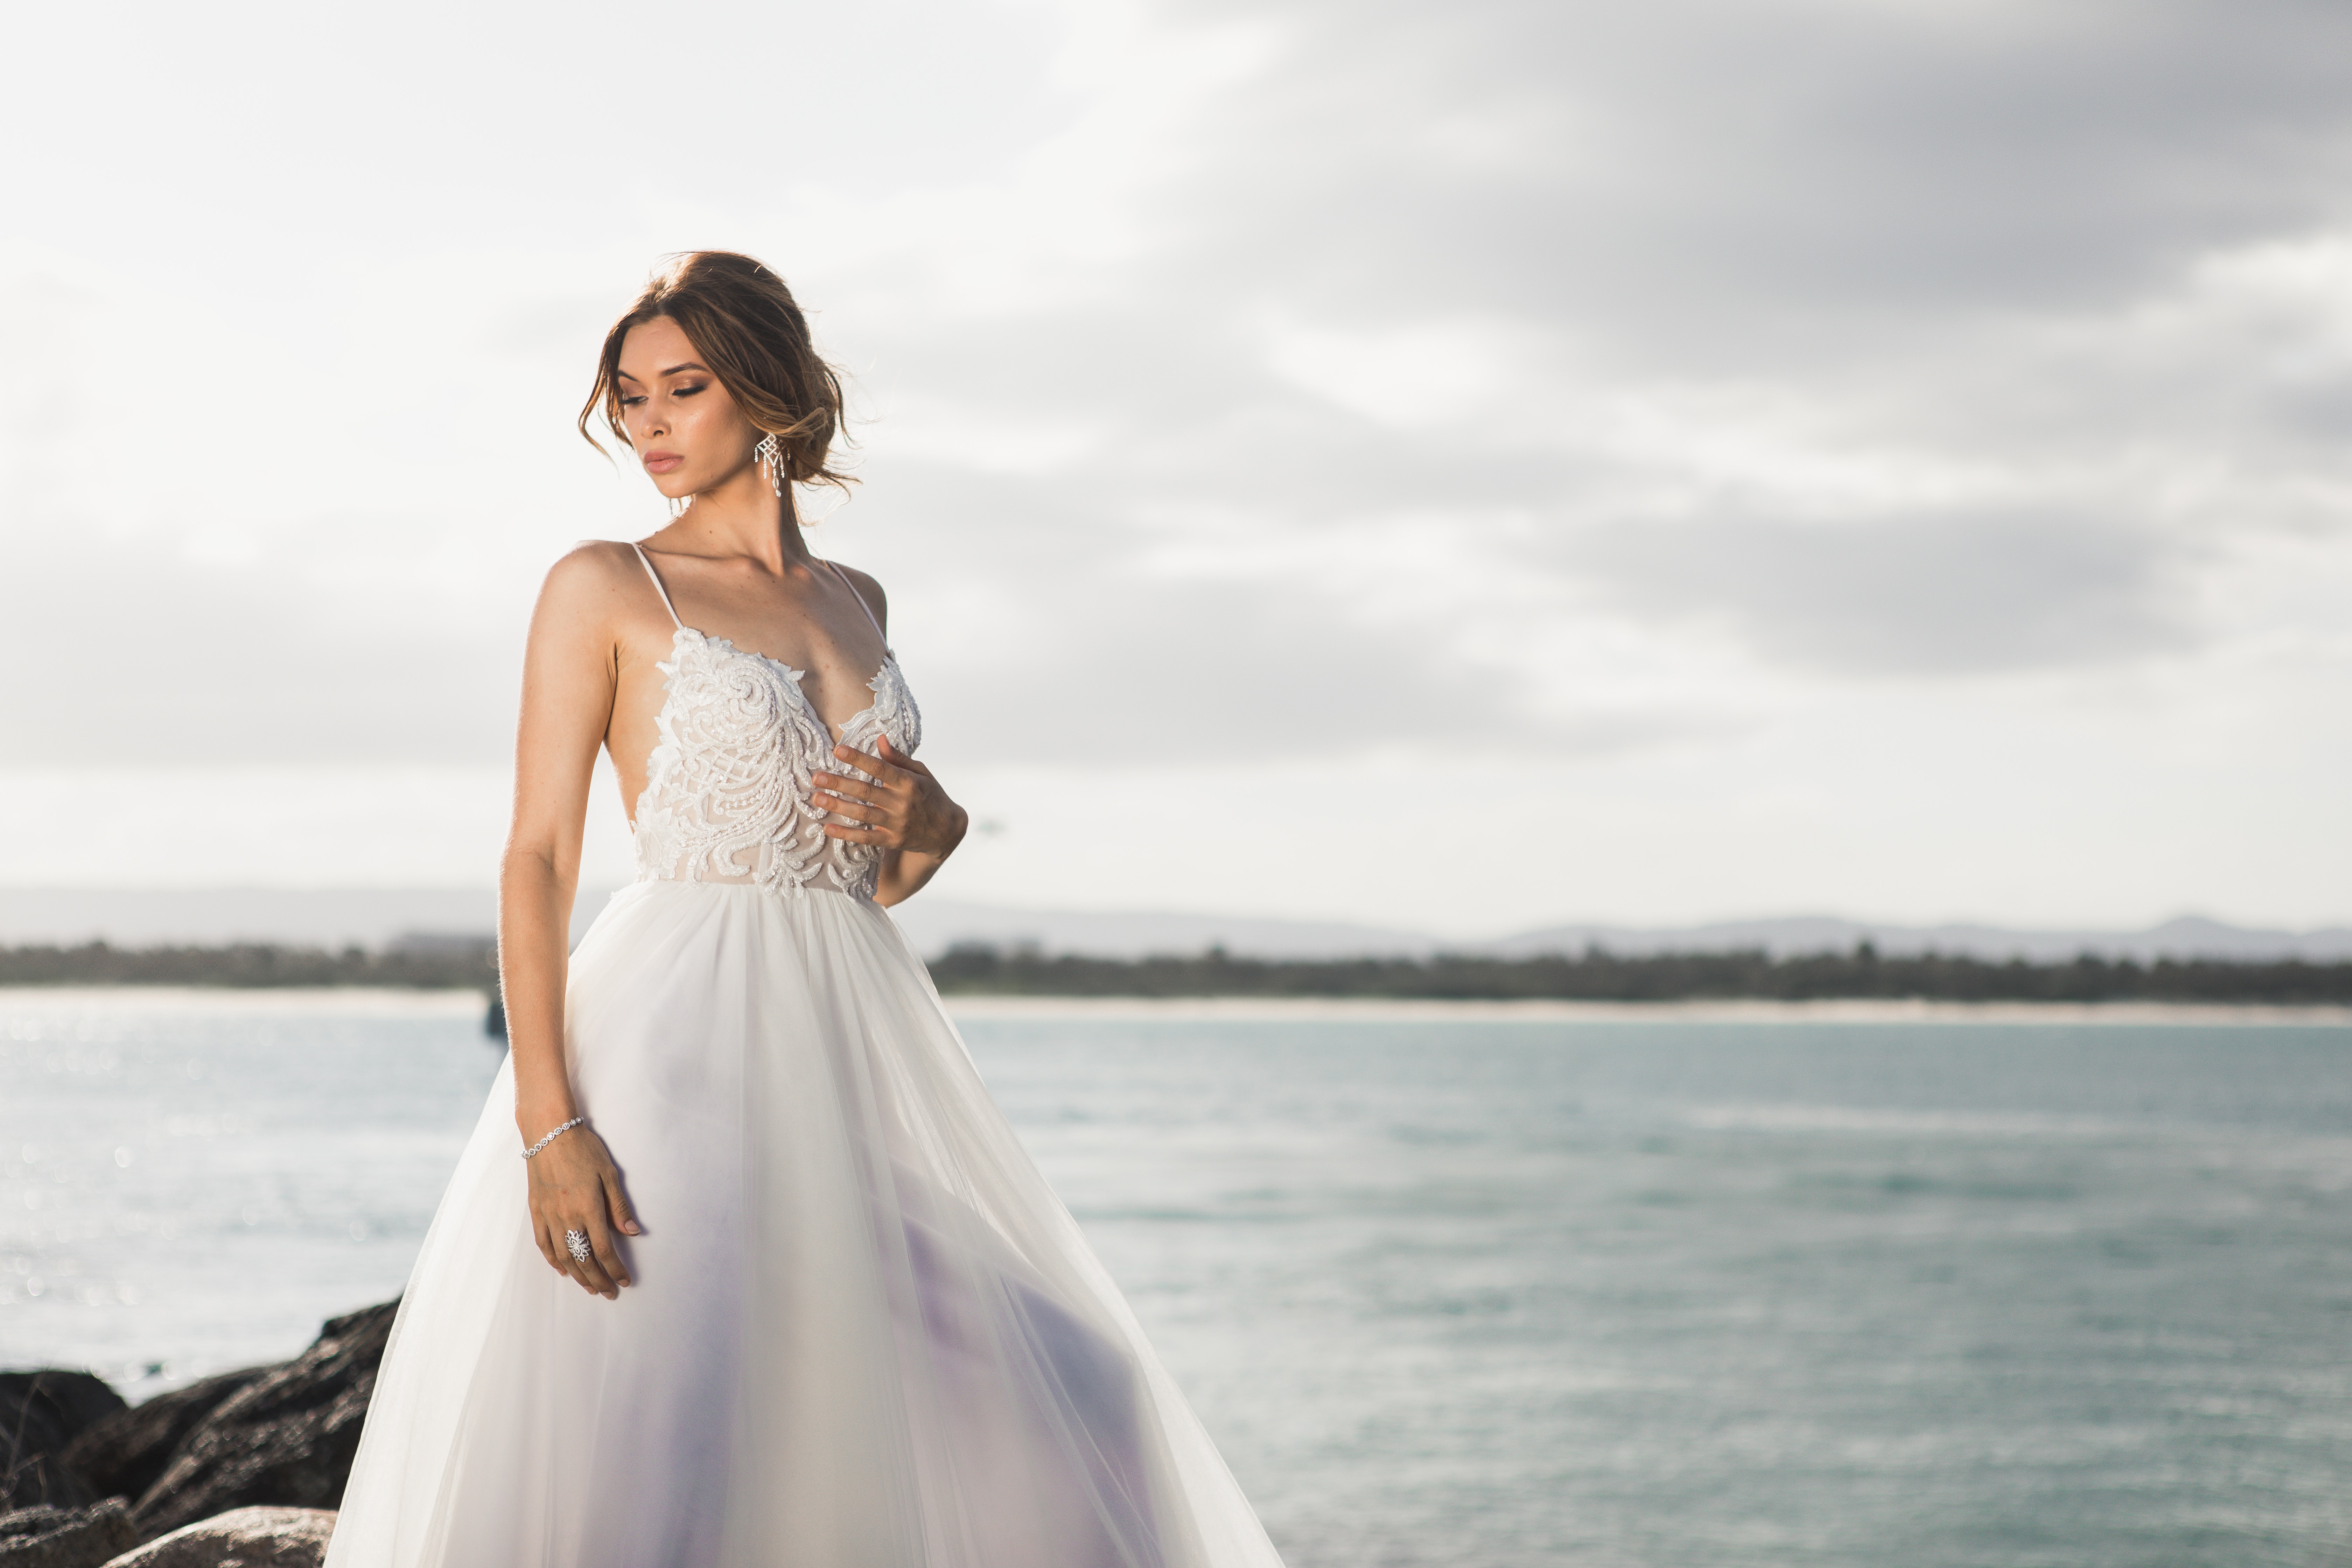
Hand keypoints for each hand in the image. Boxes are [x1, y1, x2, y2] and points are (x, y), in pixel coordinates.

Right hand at [524, 1125, 638, 1299]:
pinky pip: (543, 1243)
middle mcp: (567, 1216)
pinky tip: (562, 1269)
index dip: (615, 1269)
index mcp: (588, 1207)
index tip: (624, 1281)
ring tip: (589, 1287)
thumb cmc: (583, 1149)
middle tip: (609, 1292)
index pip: (604, 1250)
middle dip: (598, 1279)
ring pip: (563, 1256)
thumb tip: (632, 1231)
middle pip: (583, 1259)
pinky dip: (553, 1260)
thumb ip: (619, 1205)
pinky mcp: (536, 1211)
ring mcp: (548, 1215)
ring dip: (577, 1275)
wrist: (549, 1132)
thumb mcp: (609, 1173)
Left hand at [811, 734, 967, 857]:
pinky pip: (866, 838)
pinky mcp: (893, 840)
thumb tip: (880, 738)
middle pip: (866, 791)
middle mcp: (903, 803)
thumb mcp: (921, 773)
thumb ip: (898, 758)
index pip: (880, 768)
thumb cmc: (931, 796)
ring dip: (838, 807)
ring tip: (817, 799)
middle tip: (817, 777)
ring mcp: (897, 824)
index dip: (858, 759)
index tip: (837, 750)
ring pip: (863, 814)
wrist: (946, 832)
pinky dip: (847, 834)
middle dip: (840, 783)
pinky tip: (828, 828)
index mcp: (909, 783)